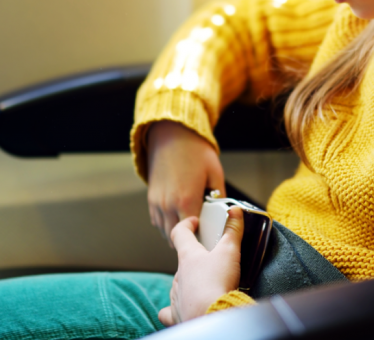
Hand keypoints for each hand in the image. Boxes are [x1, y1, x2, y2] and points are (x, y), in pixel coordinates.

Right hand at [146, 121, 225, 245]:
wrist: (171, 134)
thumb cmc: (193, 151)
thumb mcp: (214, 172)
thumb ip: (219, 196)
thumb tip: (223, 210)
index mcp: (186, 201)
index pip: (193, 234)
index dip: (203, 238)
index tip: (210, 236)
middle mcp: (169, 205)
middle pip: (177, 237)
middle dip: (190, 239)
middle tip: (201, 236)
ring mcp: (157, 203)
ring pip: (165, 231)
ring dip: (177, 234)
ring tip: (190, 229)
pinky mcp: (151, 199)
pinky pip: (157, 221)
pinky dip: (166, 224)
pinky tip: (177, 219)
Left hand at [157, 206, 243, 325]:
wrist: (211, 316)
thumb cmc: (217, 284)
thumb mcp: (229, 252)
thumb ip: (232, 231)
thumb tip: (235, 212)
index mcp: (188, 257)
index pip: (180, 233)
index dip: (187, 225)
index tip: (193, 222)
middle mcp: (179, 275)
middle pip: (183, 261)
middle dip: (195, 258)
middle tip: (211, 257)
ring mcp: (177, 294)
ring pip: (180, 283)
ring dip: (190, 281)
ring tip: (206, 283)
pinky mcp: (178, 313)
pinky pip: (172, 308)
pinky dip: (177, 306)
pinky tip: (184, 306)